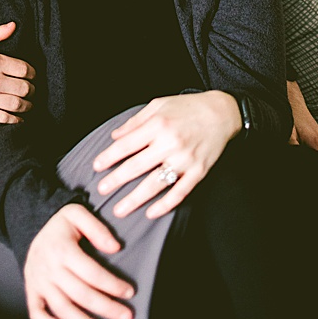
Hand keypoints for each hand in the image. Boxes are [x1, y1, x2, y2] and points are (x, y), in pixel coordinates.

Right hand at [0, 22, 34, 121]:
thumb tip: (13, 25)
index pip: (25, 70)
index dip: (32, 73)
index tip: (31, 75)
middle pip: (25, 88)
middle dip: (31, 89)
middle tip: (29, 89)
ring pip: (18, 104)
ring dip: (26, 105)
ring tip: (26, 103)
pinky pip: (6, 118)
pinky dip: (16, 120)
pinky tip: (17, 117)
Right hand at [24, 204, 134, 318]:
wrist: (30, 225)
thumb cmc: (60, 224)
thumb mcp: (77, 214)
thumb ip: (96, 228)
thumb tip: (115, 248)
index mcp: (61, 248)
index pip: (91, 272)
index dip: (112, 284)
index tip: (130, 292)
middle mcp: (48, 267)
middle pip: (80, 294)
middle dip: (106, 308)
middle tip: (127, 317)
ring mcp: (38, 280)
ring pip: (62, 307)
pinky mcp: (32, 289)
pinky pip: (36, 310)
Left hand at [92, 91, 241, 218]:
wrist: (221, 113)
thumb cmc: (186, 107)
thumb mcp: (157, 105)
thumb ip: (135, 122)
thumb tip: (114, 137)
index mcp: (157, 125)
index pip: (126, 145)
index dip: (109, 157)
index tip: (96, 166)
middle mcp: (170, 143)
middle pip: (137, 166)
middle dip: (116, 180)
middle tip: (101, 190)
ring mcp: (185, 159)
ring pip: (156, 183)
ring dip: (136, 198)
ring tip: (120, 209)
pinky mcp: (199, 171)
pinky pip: (180, 192)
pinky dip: (165, 204)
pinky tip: (151, 213)